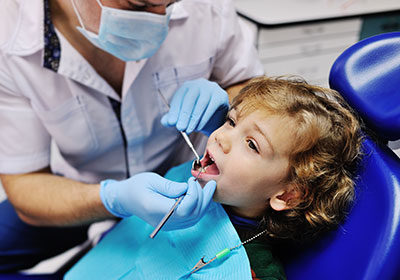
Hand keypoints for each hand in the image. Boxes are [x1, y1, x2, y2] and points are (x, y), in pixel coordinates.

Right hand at [100, 173, 216, 229]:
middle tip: (207, 183)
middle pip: (192, 215)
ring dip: (205, 203)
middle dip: (203, 198)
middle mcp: (164, 221)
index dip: (193, 196)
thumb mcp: (151, 180)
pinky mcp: (172, 223)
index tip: (190, 181)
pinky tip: (203, 195)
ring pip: (194, 218)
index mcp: (156, 209)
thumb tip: (186, 189)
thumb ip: (169, 186)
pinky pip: (191, 218)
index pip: (184, 210)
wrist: (126, 199)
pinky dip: (200, 207)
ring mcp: (168, 224)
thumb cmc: (136, 187)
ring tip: (210, 188)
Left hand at [161, 78, 228, 135]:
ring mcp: (212, 88)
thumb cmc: (197, 116)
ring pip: (201, 103)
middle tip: (180, 128)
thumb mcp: (184, 117)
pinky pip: (212, 107)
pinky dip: (204, 118)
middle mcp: (199, 84)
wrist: (217, 118)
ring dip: (194, 118)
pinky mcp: (221, 95)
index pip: (179, 97)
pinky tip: (199, 128)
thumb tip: (165, 121)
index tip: (171, 122)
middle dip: (184, 115)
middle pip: (190, 99)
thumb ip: (173, 118)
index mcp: (187, 86)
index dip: (175, 110)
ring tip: (189, 130)